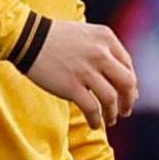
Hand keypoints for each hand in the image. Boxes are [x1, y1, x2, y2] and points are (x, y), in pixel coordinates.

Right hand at [24, 20, 138, 127]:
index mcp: (107, 38)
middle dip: (129, 100)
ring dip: (113, 113)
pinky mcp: (71, 86)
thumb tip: (118, 79)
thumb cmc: (56, 38)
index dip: (130, 84)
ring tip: (110, 120)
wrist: (28, 38)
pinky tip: (95, 124)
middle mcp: (101, 53)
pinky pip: (92, 109)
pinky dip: (96, 120)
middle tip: (125, 111)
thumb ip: (104, 51)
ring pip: (111, 98)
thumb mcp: (87, 34)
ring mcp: (86, 70)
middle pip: (127, 82)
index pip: (128, 66)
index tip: (128, 95)